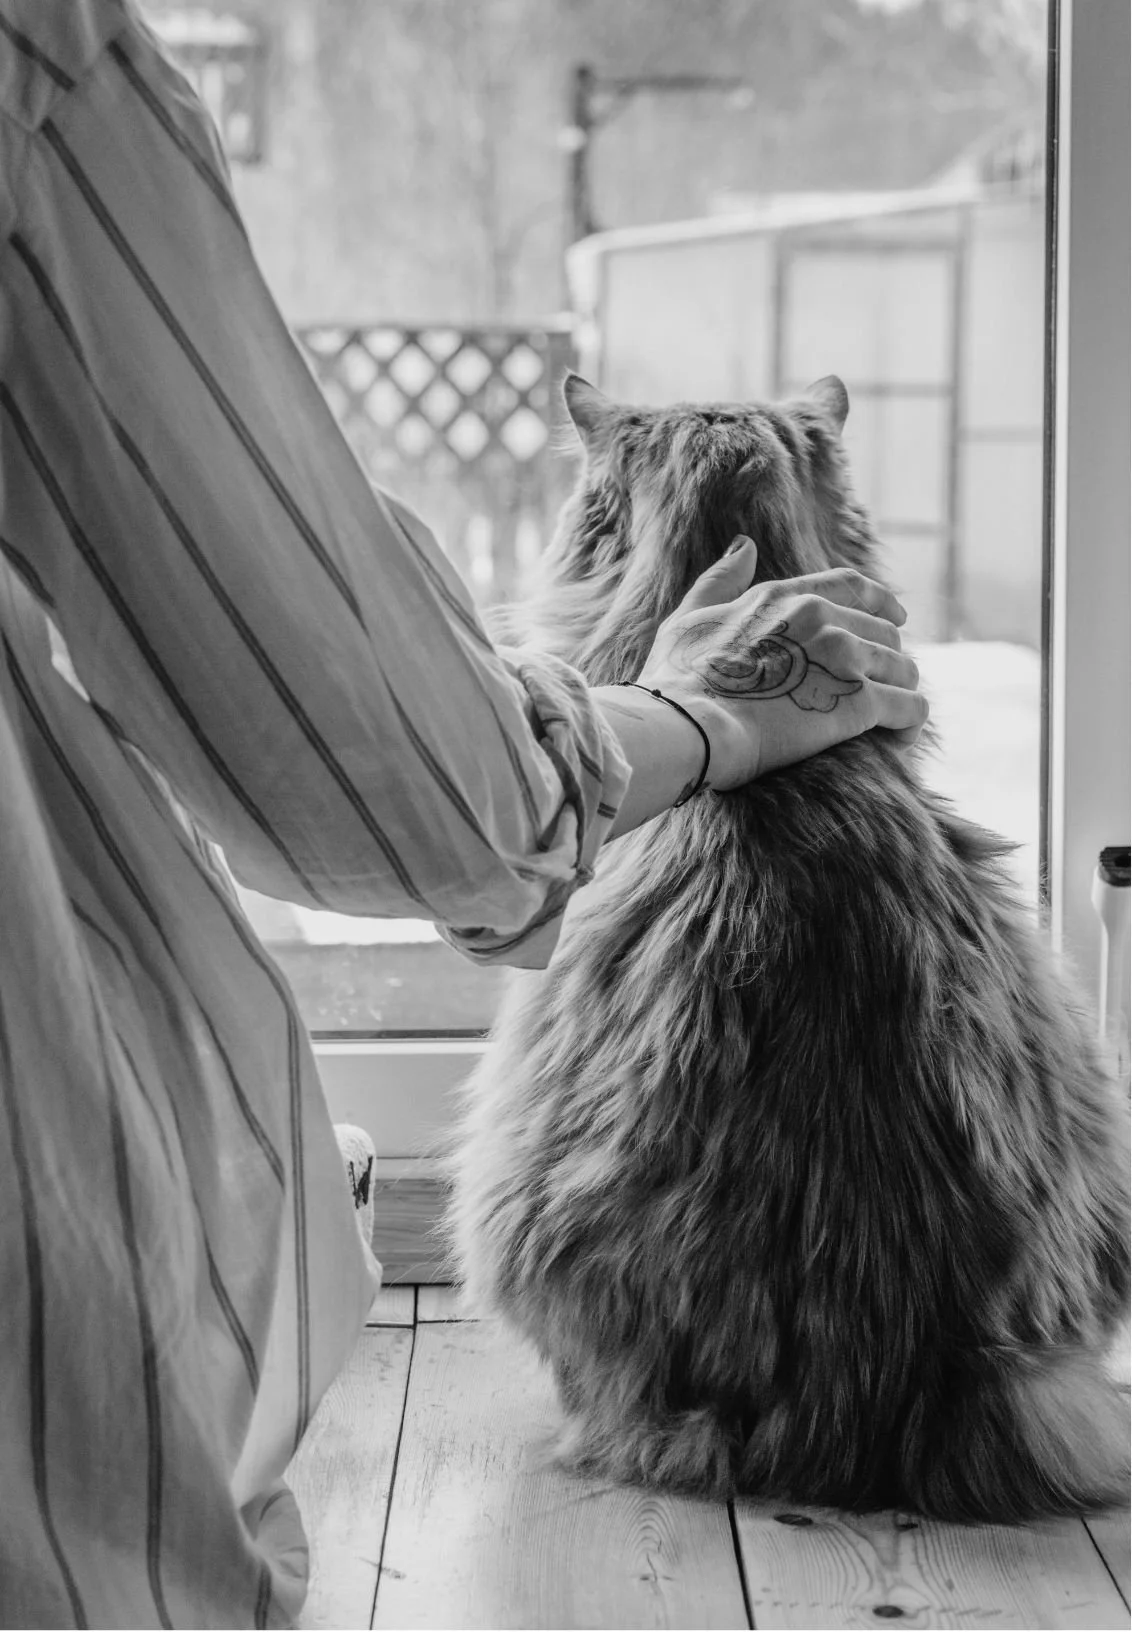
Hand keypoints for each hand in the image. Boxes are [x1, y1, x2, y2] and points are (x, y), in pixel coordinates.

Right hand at [636, 536, 927, 790]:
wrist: (685, 724)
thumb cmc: (676, 680)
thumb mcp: (690, 618)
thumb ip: (720, 580)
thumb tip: (744, 546)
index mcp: (786, 596)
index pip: (852, 586)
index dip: (881, 602)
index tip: (897, 618)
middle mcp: (822, 617)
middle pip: (885, 633)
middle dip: (889, 659)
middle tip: (884, 686)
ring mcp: (843, 658)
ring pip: (903, 668)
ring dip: (902, 690)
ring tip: (896, 718)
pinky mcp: (858, 703)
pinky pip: (909, 708)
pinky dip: (910, 723)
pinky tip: (903, 736)